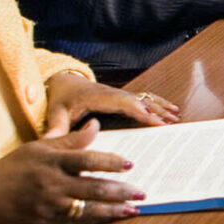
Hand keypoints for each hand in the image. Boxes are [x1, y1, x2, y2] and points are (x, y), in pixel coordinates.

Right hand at [0, 121, 141, 223]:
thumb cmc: (12, 167)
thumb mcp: (38, 147)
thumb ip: (70, 139)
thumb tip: (96, 125)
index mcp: (51, 161)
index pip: (86, 160)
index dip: (110, 162)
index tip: (130, 164)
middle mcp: (52, 183)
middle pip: (92, 187)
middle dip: (120, 191)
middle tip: (141, 191)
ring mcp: (50, 204)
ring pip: (88, 208)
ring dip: (114, 209)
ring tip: (134, 208)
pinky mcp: (48, 219)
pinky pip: (78, 219)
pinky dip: (97, 218)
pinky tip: (113, 216)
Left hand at [42, 72, 177, 135]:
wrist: (63, 82)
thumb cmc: (61, 98)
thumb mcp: (55, 112)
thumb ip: (54, 127)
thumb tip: (48, 142)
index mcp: (99, 97)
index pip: (123, 102)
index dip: (139, 110)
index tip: (153, 119)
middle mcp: (113, 93)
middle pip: (138, 100)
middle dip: (155, 111)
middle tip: (170, 123)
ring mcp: (119, 94)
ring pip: (143, 98)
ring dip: (160, 107)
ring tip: (175, 117)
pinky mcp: (122, 97)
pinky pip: (144, 98)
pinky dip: (158, 103)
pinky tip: (170, 110)